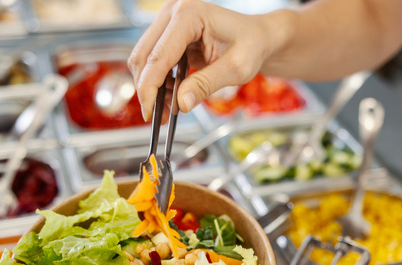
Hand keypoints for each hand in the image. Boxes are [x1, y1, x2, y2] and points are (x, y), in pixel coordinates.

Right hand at [128, 0, 283, 119]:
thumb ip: (207, 84)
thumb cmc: (252, 45)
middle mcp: (174, 12)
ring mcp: (169, 21)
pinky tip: (171, 96)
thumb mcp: (236, 69)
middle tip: (157, 116)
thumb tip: (182, 103)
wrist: (257, 37)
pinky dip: (158, 81)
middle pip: (144, 56)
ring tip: (168, 109)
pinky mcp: (168, 33)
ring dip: (151, 87)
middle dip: (147, 90)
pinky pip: (153, 60)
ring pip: (144, 59)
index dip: (150, 87)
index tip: (150, 112)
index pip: (159, 55)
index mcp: (190, 15)